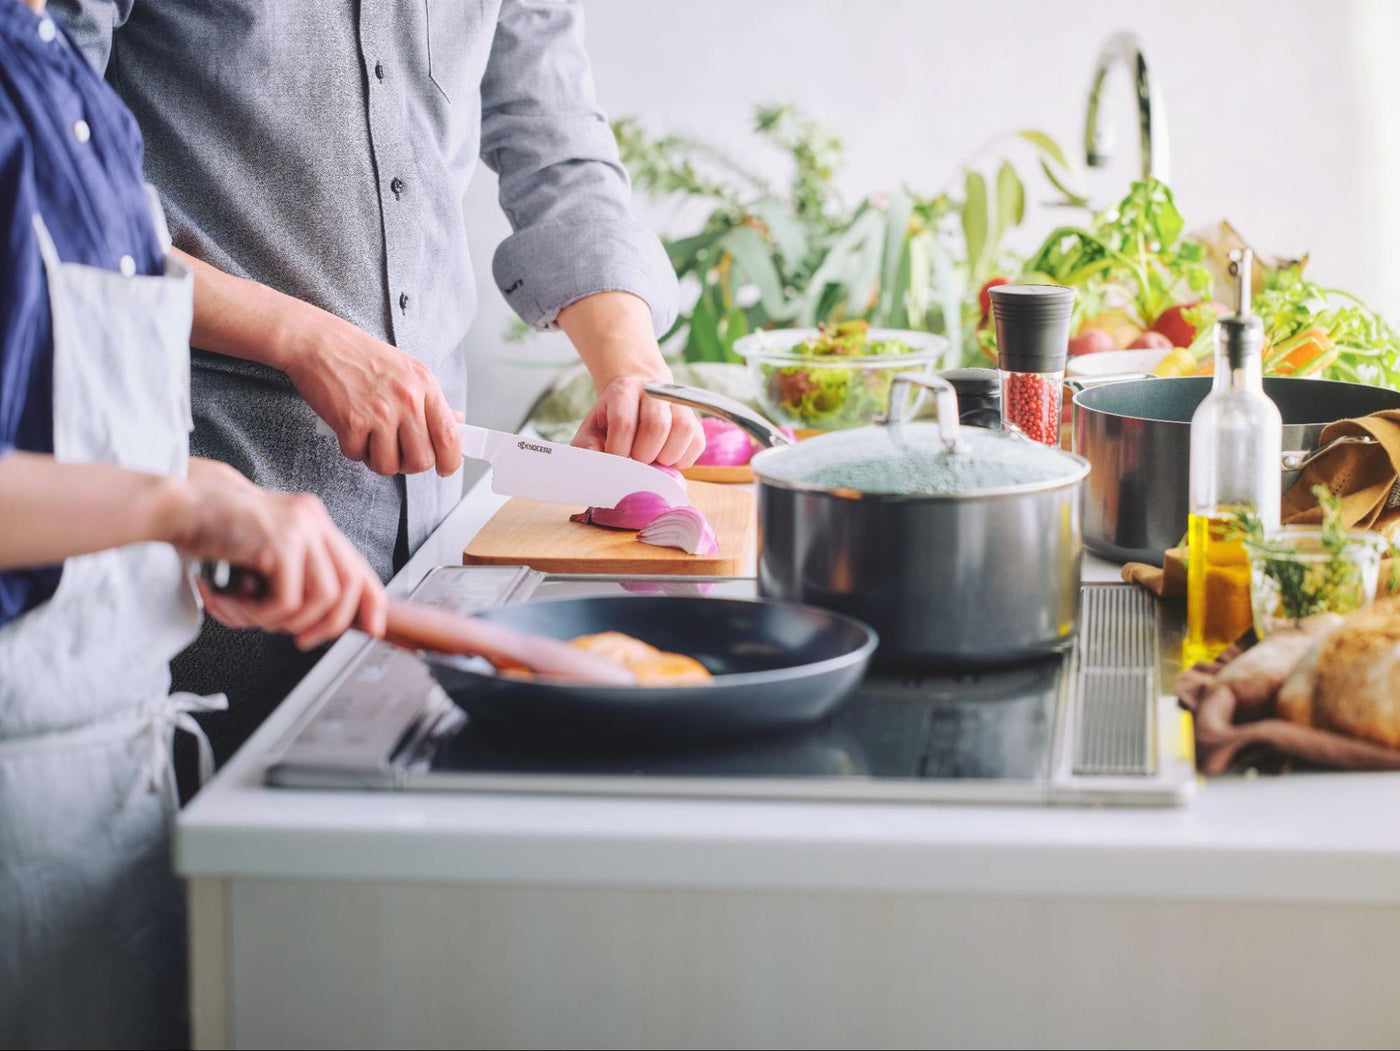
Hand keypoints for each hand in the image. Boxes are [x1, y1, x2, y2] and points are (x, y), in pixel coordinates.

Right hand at [164, 459, 388, 648]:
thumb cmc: (213, 533)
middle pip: (348, 586)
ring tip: (244, 614)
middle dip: (328, 625)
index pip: (357, 566)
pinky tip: (230, 602)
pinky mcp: (281, 542)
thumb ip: (294, 573)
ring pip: (320, 599)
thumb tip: (321, 620)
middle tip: (299, 640)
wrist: (178, 506)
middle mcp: (313, 520)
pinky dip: (260, 615)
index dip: (371, 602)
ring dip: (281, 621)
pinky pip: (287, 601)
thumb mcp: (264, 551)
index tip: (372, 629)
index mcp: (314, 522)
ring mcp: (300, 528)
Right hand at [281, 308, 462, 477]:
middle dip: (408, 464)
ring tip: (371, 437)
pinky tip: (350, 427)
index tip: (444, 468)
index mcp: (424, 386)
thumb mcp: (407, 370)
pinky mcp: (351, 422)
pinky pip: (357, 456)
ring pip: (389, 465)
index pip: (450, 437)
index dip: (450, 461)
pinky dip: (353, 448)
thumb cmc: (362, 357)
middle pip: (421, 460)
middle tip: (397, 451)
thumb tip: (458, 424)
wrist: (319, 342)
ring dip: (378, 458)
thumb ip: (432, 401)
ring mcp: (379, 412)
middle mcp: (406, 400)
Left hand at [554, 291, 704, 466]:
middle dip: (644, 455)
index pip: (624, 423)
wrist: (636, 398)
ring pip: (683, 428)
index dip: (619, 450)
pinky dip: (684, 457)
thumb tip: (595, 458)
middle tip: (636, 462)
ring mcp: (678, 402)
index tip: (616, 461)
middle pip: (657, 425)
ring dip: (667, 455)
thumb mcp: (591, 429)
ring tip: (654, 461)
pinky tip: (668, 459)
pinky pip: (698, 440)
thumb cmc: (611, 420)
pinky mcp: (694, 418)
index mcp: (623, 390)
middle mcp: (655, 390)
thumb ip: (586, 445)